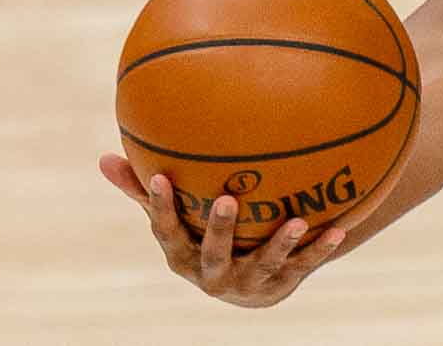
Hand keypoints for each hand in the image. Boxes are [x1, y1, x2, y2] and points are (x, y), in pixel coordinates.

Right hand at [100, 153, 345, 307]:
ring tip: (298, 221)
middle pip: (213, 253)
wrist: (249, 284)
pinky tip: (339, 230)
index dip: (160, 207)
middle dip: (220, 228)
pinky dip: (319, 249)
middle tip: (229, 198)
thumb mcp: (175, 218)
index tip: (160, 177)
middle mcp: (211, 273)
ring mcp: (247, 281)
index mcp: (182, 254)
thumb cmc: (202, 236)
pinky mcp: (280, 284)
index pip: (165, 231)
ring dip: (280, 244)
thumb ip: (144, 191)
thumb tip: (102, 157)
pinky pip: (302, 266)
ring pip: (263, 265)